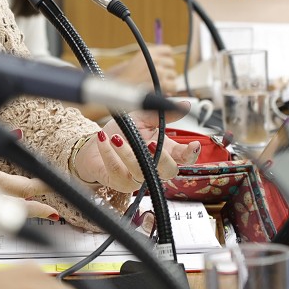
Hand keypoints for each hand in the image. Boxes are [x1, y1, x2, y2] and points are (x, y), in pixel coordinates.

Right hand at [0, 138, 59, 220]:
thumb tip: (16, 135)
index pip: (22, 186)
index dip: (40, 185)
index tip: (51, 183)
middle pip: (20, 209)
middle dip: (39, 210)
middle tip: (55, 214)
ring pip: (9, 214)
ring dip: (28, 214)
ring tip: (43, 213)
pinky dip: (11, 212)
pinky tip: (15, 206)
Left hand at [73, 114, 200, 192]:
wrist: (94, 145)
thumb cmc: (121, 133)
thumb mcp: (141, 119)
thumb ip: (160, 115)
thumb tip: (185, 105)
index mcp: (164, 150)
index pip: (184, 157)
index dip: (191, 153)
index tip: (194, 145)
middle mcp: (154, 167)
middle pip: (169, 171)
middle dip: (163, 159)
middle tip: (151, 143)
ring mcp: (138, 178)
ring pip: (140, 172)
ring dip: (127, 153)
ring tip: (116, 137)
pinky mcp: (120, 183)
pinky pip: (117, 170)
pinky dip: (108, 153)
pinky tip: (103, 139)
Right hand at [108, 45, 178, 92]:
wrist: (120, 91)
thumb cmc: (127, 79)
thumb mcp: (137, 62)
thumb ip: (152, 59)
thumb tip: (170, 61)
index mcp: (148, 51)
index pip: (168, 50)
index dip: (166, 58)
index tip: (163, 65)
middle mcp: (154, 59)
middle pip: (171, 63)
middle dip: (166, 71)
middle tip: (158, 78)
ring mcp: (158, 71)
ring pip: (173, 74)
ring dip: (168, 81)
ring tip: (157, 85)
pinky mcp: (162, 83)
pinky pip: (173, 86)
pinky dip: (170, 90)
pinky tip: (163, 91)